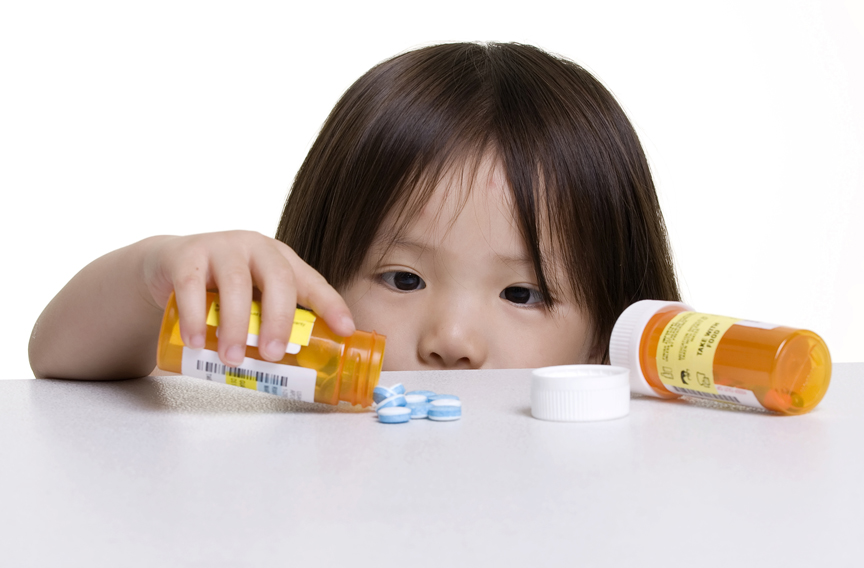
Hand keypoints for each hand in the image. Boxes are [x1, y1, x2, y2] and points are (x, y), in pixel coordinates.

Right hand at [142, 231, 354, 366]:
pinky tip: (196, 341)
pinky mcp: (186, 255)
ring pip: (236, 284)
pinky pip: (192, 285)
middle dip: (280, 319)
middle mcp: (256, 248)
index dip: (330, 304)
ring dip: (235, 326)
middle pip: (278, 279)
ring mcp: (221, 247)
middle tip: (274, 355)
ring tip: (233, 358)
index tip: (345, 330)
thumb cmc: (220, 289)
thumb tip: (295, 371)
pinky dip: (195, 316)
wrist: (167, 267)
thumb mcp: (252, 300)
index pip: (310, 282)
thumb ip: (270, 323)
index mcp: (280, 260)